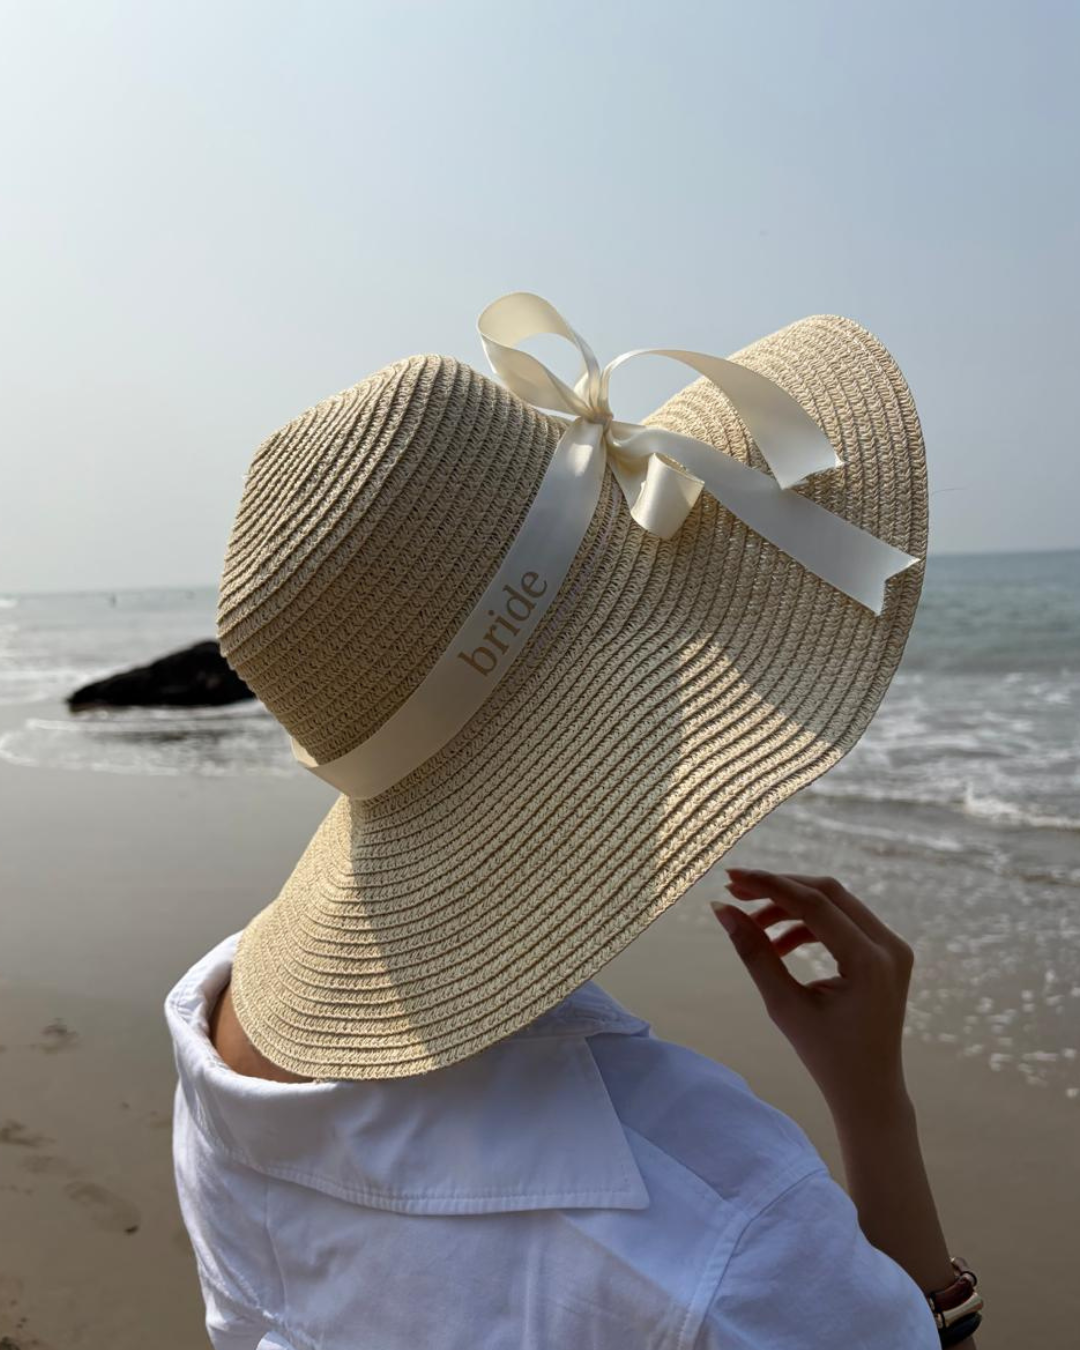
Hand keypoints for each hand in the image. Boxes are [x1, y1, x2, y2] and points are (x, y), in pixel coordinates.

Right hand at [713, 868, 914, 1123]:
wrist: (869, 1091)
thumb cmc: (825, 1055)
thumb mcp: (784, 1005)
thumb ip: (754, 953)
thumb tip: (722, 911)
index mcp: (870, 962)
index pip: (815, 903)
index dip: (770, 885)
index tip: (731, 879)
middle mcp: (890, 946)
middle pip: (828, 893)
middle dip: (779, 889)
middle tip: (736, 892)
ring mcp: (894, 948)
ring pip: (835, 903)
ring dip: (792, 908)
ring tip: (754, 926)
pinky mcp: (888, 953)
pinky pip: (844, 921)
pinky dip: (809, 924)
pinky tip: (781, 944)